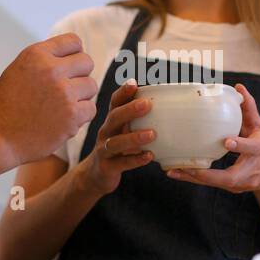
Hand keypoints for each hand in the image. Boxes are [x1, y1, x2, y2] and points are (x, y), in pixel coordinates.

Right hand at [0, 33, 97, 165]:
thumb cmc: (8, 105)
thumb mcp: (19, 69)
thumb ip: (45, 58)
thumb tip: (75, 53)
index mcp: (36, 55)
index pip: (74, 41)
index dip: (73, 55)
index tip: (66, 68)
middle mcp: (51, 70)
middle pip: (87, 62)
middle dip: (79, 75)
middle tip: (65, 89)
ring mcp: (63, 93)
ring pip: (91, 86)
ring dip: (80, 97)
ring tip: (61, 106)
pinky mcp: (72, 115)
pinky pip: (91, 109)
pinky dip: (80, 116)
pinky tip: (63, 120)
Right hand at [77, 80, 155, 195]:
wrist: (95, 175)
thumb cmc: (117, 150)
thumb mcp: (123, 131)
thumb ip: (137, 119)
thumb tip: (164, 104)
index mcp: (112, 121)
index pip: (114, 103)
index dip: (123, 92)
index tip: (134, 83)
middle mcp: (106, 132)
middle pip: (114, 118)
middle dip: (130, 110)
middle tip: (147, 104)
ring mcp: (104, 150)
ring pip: (116, 142)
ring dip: (134, 137)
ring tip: (152, 134)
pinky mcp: (106, 167)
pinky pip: (121, 163)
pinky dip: (135, 160)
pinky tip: (149, 156)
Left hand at [165, 84, 259, 211]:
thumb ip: (249, 109)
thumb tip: (239, 88)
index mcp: (259, 151)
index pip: (250, 148)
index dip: (239, 145)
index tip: (226, 141)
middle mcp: (249, 171)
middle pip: (229, 176)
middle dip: (207, 174)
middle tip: (188, 166)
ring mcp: (240, 183)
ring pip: (215, 183)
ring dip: (193, 178)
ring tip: (173, 171)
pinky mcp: (230, 187)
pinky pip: (210, 183)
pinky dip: (193, 179)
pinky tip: (176, 173)